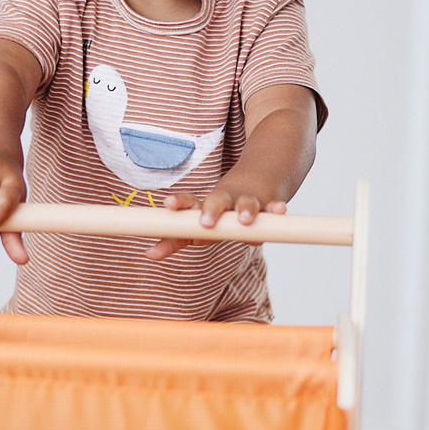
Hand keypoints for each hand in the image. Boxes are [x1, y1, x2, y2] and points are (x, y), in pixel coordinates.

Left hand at [146, 187, 286, 261]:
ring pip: (245, 204)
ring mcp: (247, 200)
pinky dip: (277, 210)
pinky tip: (280, 211)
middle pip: (216, 200)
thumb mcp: (200, 221)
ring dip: (245, 210)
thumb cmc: (222, 207)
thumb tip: (148, 255)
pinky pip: (273, 207)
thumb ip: (177, 238)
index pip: (188, 203)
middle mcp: (225, 199)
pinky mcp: (268, 203)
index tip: (167, 204)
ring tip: (244, 220)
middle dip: (211, 210)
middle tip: (205, 222)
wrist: (260, 174)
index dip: (178, 203)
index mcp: (205, 203)